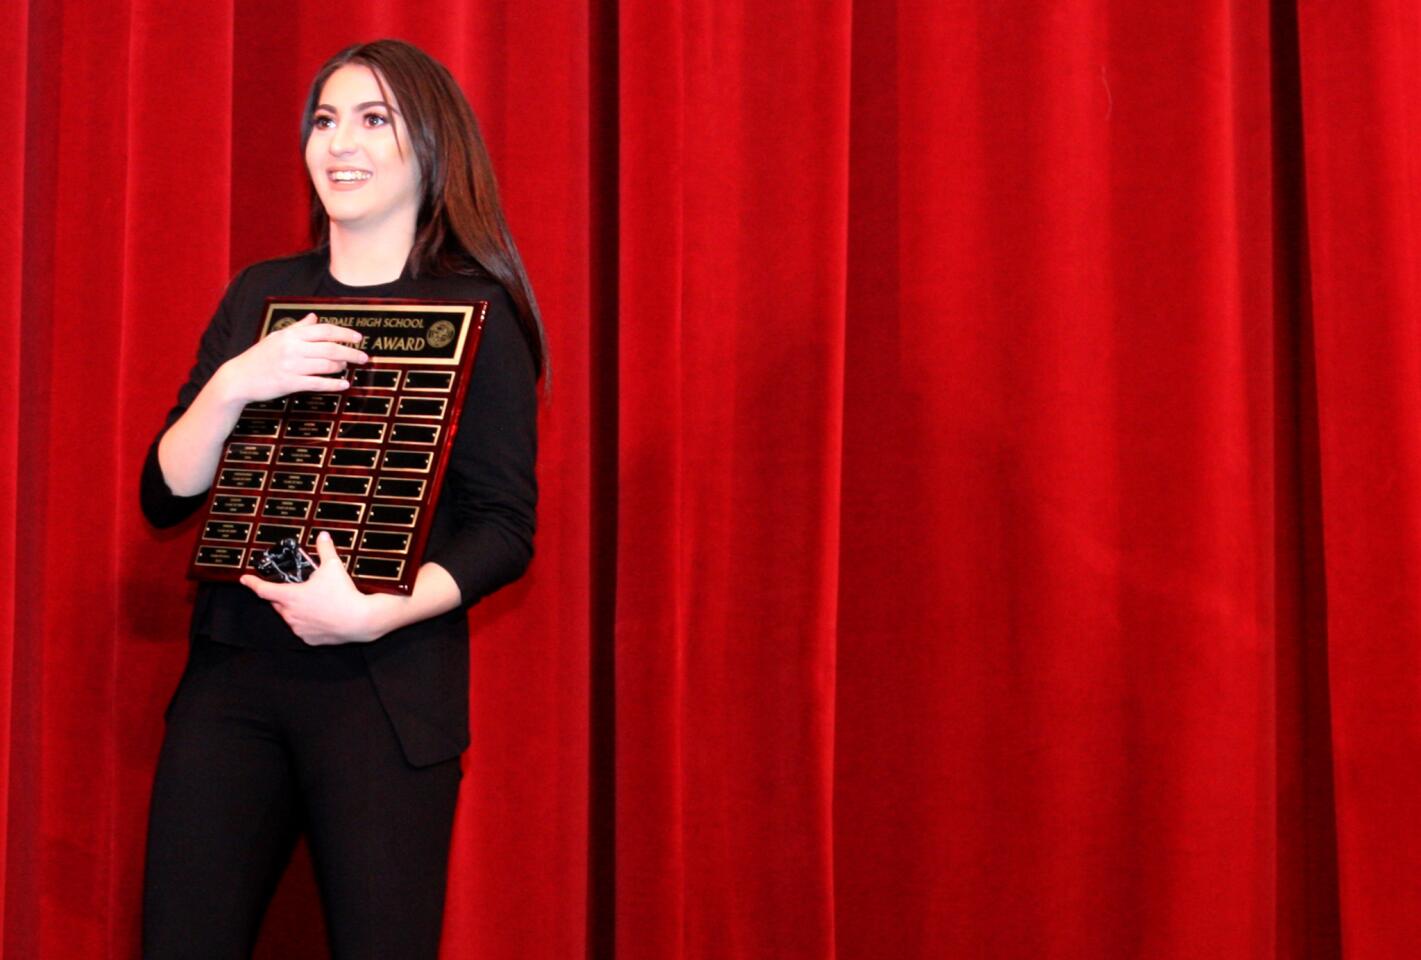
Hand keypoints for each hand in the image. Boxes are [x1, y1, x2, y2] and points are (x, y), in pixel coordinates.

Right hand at [219, 314, 368, 403]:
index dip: (344, 333)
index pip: (324, 330)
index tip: (358, 338)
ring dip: (342, 367)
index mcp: (290, 335)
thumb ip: (298, 327)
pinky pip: (317, 383)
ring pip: (326, 365)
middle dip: (351, 352)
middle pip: (330, 348)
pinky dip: (333, 384)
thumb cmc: (259, 357)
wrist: (239, 377)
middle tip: (363, 356)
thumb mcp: (277, 337)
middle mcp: (292, 348)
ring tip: (348, 367)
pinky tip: (344, 384)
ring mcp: (291, 366)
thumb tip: (314, 317)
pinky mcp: (289, 383)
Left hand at [239, 532, 383, 643]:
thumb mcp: (333, 566)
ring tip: (314, 602)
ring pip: (289, 616)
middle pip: (277, 603)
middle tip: (298, 588)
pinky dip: (306, 622)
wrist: (360, 619)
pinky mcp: (309, 639)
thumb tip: (323, 536)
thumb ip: (325, 549)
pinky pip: (301, 629)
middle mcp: (290, 613)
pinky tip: (320, 615)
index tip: (245, 579)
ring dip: (295, 609)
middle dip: (283, 595)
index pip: (263, 589)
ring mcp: (299, 628)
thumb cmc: (344, 595)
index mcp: (290, 596)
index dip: (252, 583)